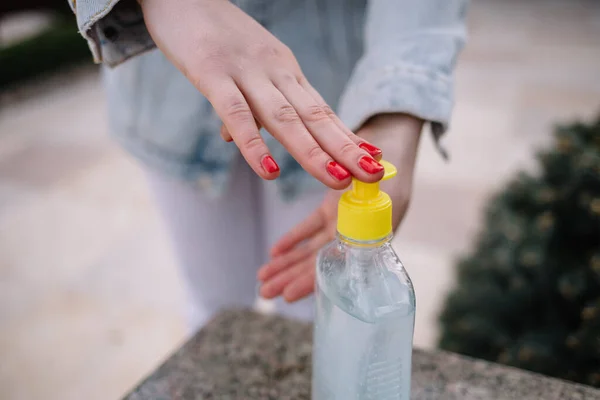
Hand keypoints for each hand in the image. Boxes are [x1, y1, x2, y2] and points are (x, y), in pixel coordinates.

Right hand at [139, 0, 383, 188]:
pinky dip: (253, 145)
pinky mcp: (212, 72)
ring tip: (337, 180)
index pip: (322, 110)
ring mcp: (246, 71)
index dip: (348, 137)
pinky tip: (270, 172)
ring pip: (284, 118)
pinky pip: (235, 113)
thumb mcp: (241, 69)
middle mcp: (274, 72)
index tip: (374, 159)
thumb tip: (234, 139)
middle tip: (373, 174)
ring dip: (313, 152)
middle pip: (315, 117)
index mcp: (285, 72)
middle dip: (345, 149)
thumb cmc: (213, 34)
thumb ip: (243, 105)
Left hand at [257, 114, 422, 301]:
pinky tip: (275, 252)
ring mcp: (345, 220)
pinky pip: (312, 228)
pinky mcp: (333, 207)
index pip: (338, 263)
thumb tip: (362, 192)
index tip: (288, 294)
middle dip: (292, 277)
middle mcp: (359, 231)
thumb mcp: (381, 173)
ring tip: (262, 277)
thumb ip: (369, 186)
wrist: (393, 133)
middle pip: (322, 261)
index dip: (314, 279)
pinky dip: (294, 239)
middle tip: (265, 292)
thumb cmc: (391, 153)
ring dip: (288, 263)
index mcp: (373, 229)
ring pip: (313, 247)